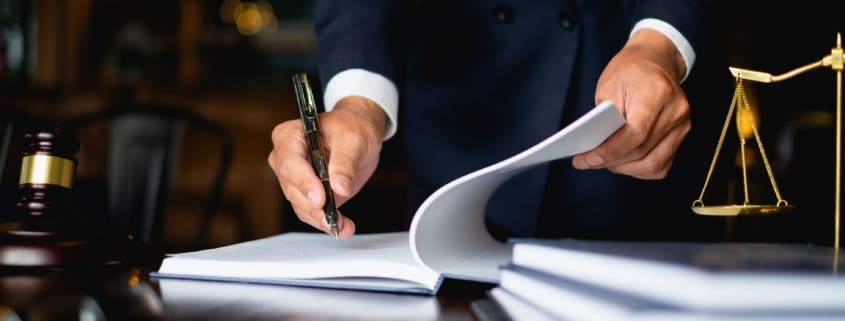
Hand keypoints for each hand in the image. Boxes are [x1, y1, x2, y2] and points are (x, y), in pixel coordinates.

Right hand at [268, 96, 385, 237]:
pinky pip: (311, 213)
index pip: (290, 162)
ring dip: (321, 219)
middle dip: (313, 206)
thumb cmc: (352, 127)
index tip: (320, 198)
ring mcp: (294, 178)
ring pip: (301, 205)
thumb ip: (345, 163)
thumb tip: (339, 187)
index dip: (303, 182)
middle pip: (292, 188)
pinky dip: (327, 222)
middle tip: (333, 218)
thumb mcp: (353, 139)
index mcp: (290, 136)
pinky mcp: (307, 194)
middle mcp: (285, 158)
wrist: (359, 133)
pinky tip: (343, 227)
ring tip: (343, 226)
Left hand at [572, 28, 689, 179]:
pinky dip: (640, 168)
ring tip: (605, 162)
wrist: (655, 60)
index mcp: (657, 93)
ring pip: (653, 164)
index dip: (610, 151)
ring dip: (625, 168)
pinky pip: (661, 164)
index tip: (588, 159)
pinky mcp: (681, 134)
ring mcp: (682, 124)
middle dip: (612, 162)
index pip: (635, 133)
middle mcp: (675, 111)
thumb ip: (603, 117)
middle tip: (588, 161)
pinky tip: (624, 161)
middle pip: (642, 152)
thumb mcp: (608, 85)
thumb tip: (595, 147)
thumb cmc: (630, 70)